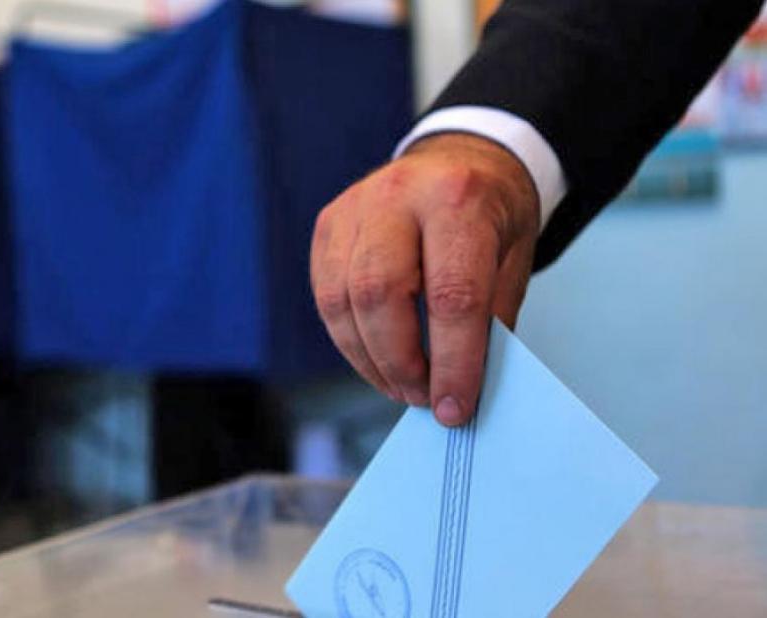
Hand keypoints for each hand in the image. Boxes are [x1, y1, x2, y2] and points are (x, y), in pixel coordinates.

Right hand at [310, 133, 539, 425]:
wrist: (462, 158)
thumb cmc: (491, 215)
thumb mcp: (512, 262)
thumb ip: (488, 322)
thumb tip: (461, 387)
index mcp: (459, 199)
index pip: (451, 296)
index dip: (452, 363)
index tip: (454, 407)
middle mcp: (398, 195)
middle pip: (381, 295)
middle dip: (400, 362)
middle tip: (422, 396)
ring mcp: (354, 207)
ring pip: (342, 301)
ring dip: (370, 359)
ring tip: (401, 385)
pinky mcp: (328, 225)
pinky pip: (325, 296)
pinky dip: (349, 338)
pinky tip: (376, 355)